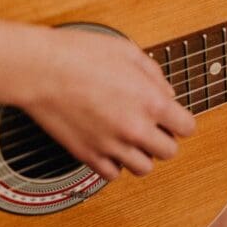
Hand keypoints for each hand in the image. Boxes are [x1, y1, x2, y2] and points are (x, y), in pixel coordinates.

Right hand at [14, 26, 195, 179]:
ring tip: (129, 137)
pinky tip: (109, 146)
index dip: (180, 121)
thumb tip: (167, 93)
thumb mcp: (127, 51)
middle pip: (169, 152)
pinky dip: (114, 164)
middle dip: (163, 138)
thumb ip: (154, 75)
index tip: (171, 117)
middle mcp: (135, 129)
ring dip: (141, 154)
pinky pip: (112, 174)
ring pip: (143, 168)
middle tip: (150, 126)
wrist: (39, 69)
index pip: (187, 128)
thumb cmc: (79, 54)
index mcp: (151, 102)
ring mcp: (111, 146)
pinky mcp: (87, 155)